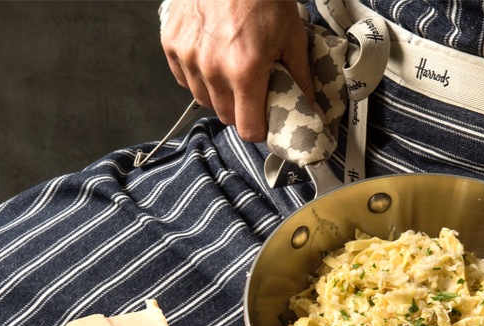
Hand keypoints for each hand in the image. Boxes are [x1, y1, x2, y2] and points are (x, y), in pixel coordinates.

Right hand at [160, 0, 315, 141]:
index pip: (247, 128)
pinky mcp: (172, 43)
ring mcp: (188, 56)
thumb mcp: (292, 37)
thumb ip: (301, 78)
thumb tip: (311, 108)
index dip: (260, 129)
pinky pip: (184, 78)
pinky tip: (213, 58)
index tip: (266, 122)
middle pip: (225, 116)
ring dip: (219, 94)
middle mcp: (211, 68)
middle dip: (242, 110)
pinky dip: (198, 76)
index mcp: (244, 70)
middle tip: (254, 90)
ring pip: (204, 99)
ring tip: (233, 70)